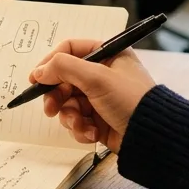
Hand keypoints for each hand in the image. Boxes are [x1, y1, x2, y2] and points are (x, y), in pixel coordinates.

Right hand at [28, 39, 155, 152]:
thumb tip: (40, 71)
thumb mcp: (97, 77)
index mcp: (108, 55)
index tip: (36, 78)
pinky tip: (92, 134)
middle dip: (56, 97)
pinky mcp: (99, 120)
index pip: (69, 51)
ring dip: (69, 116)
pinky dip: (80, 129)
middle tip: (50, 108)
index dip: (50, 63)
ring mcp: (100, 98)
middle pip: (64, 80)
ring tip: (80, 124)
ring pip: (68, 104)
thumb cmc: (132, 100)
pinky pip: (77, 121)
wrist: (152, 137)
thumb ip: (64, 68)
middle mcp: (103, 75)